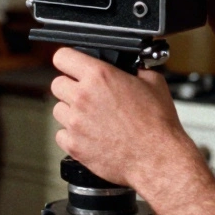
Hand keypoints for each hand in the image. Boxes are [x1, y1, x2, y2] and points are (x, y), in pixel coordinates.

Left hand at [49, 48, 197, 189]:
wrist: (157, 157)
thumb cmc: (157, 124)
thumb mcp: (153, 82)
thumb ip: (134, 70)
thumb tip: (130, 68)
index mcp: (99, 76)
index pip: (63, 56)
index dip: (67, 60)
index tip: (71, 65)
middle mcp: (83, 97)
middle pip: (57, 84)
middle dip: (70, 87)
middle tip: (86, 95)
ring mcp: (76, 122)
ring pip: (58, 109)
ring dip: (71, 111)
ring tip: (91, 118)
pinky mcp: (74, 145)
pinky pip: (61, 134)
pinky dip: (72, 135)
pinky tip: (90, 135)